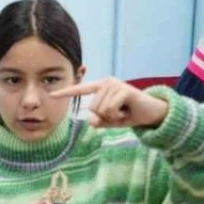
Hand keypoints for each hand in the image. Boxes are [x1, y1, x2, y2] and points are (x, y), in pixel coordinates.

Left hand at [51, 78, 168, 128]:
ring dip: (113, 117)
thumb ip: (98, 121)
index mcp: (101, 87)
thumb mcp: (110, 121)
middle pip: (92, 108)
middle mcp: (107, 82)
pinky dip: (118, 116)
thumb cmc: (129, 114)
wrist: (152, 113)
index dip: (67, 93)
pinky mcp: (124, 90)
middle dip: (105, 117)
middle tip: (120, 113)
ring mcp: (115, 84)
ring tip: (124, 112)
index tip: (52, 95)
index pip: (81, 90)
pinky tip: (127, 112)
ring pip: (101, 110)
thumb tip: (92, 120)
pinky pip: (110, 109)